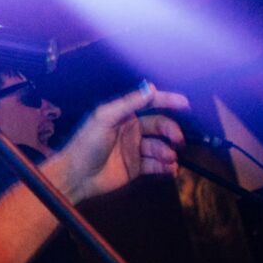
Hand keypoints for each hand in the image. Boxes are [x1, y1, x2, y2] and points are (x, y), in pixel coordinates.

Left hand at [47, 82, 188, 201]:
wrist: (77, 175)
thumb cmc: (87, 143)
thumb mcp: (105, 118)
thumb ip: (128, 103)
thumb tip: (151, 87)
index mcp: (123, 115)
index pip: (149, 104)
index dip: (167, 101)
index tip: (185, 104)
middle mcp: (131, 130)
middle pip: (159, 126)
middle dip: (171, 131)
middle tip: (178, 140)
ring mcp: (135, 149)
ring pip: (160, 147)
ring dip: (168, 152)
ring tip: (169, 158)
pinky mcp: (136, 168)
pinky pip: (156, 165)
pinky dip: (166, 167)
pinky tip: (170, 169)